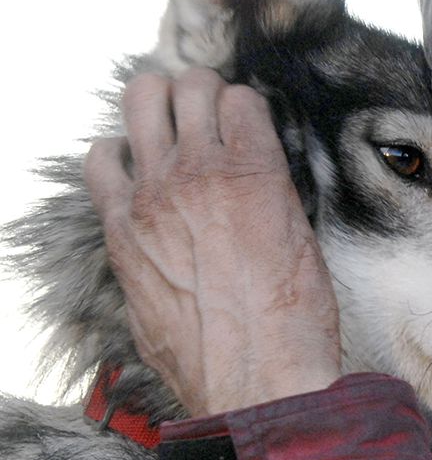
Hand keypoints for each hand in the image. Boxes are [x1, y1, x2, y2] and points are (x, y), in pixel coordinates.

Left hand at [85, 68, 341, 415]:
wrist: (255, 375)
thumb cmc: (292, 320)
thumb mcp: (302, 241)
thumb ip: (272, 194)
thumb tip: (256, 180)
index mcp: (256, 170)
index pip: (242, 97)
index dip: (248, 109)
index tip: (248, 126)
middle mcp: (198, 170)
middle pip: (188, 85)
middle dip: (201, 92)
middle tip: (208, 115)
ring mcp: (151, 195)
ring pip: (139, 102)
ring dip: (157, 105)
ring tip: (168, 126)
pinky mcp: (120, 228)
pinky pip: (100, 160)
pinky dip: (114, 153)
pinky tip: (131, 169)